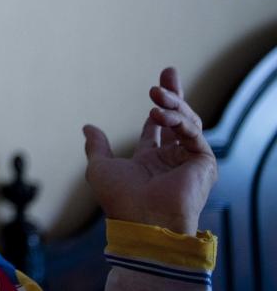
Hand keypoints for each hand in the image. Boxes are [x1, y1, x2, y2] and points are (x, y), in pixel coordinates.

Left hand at [82, 67, 217, 234]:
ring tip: (154, 93)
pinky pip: (193, 133)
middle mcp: (171, 160)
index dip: (157, 111)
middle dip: (175, 95)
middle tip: (169, 71)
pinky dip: (178, 120)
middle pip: (177, 120)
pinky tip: (159, 114)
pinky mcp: (203, 163)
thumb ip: (97, 147)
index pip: (157, 131)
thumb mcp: (100, 168)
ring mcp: (189, 161)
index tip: (154, 91)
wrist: (142, 220)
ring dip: (172, 104)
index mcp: (150, 162)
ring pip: (187, 122)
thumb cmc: (120, 199)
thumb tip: (87, 127)